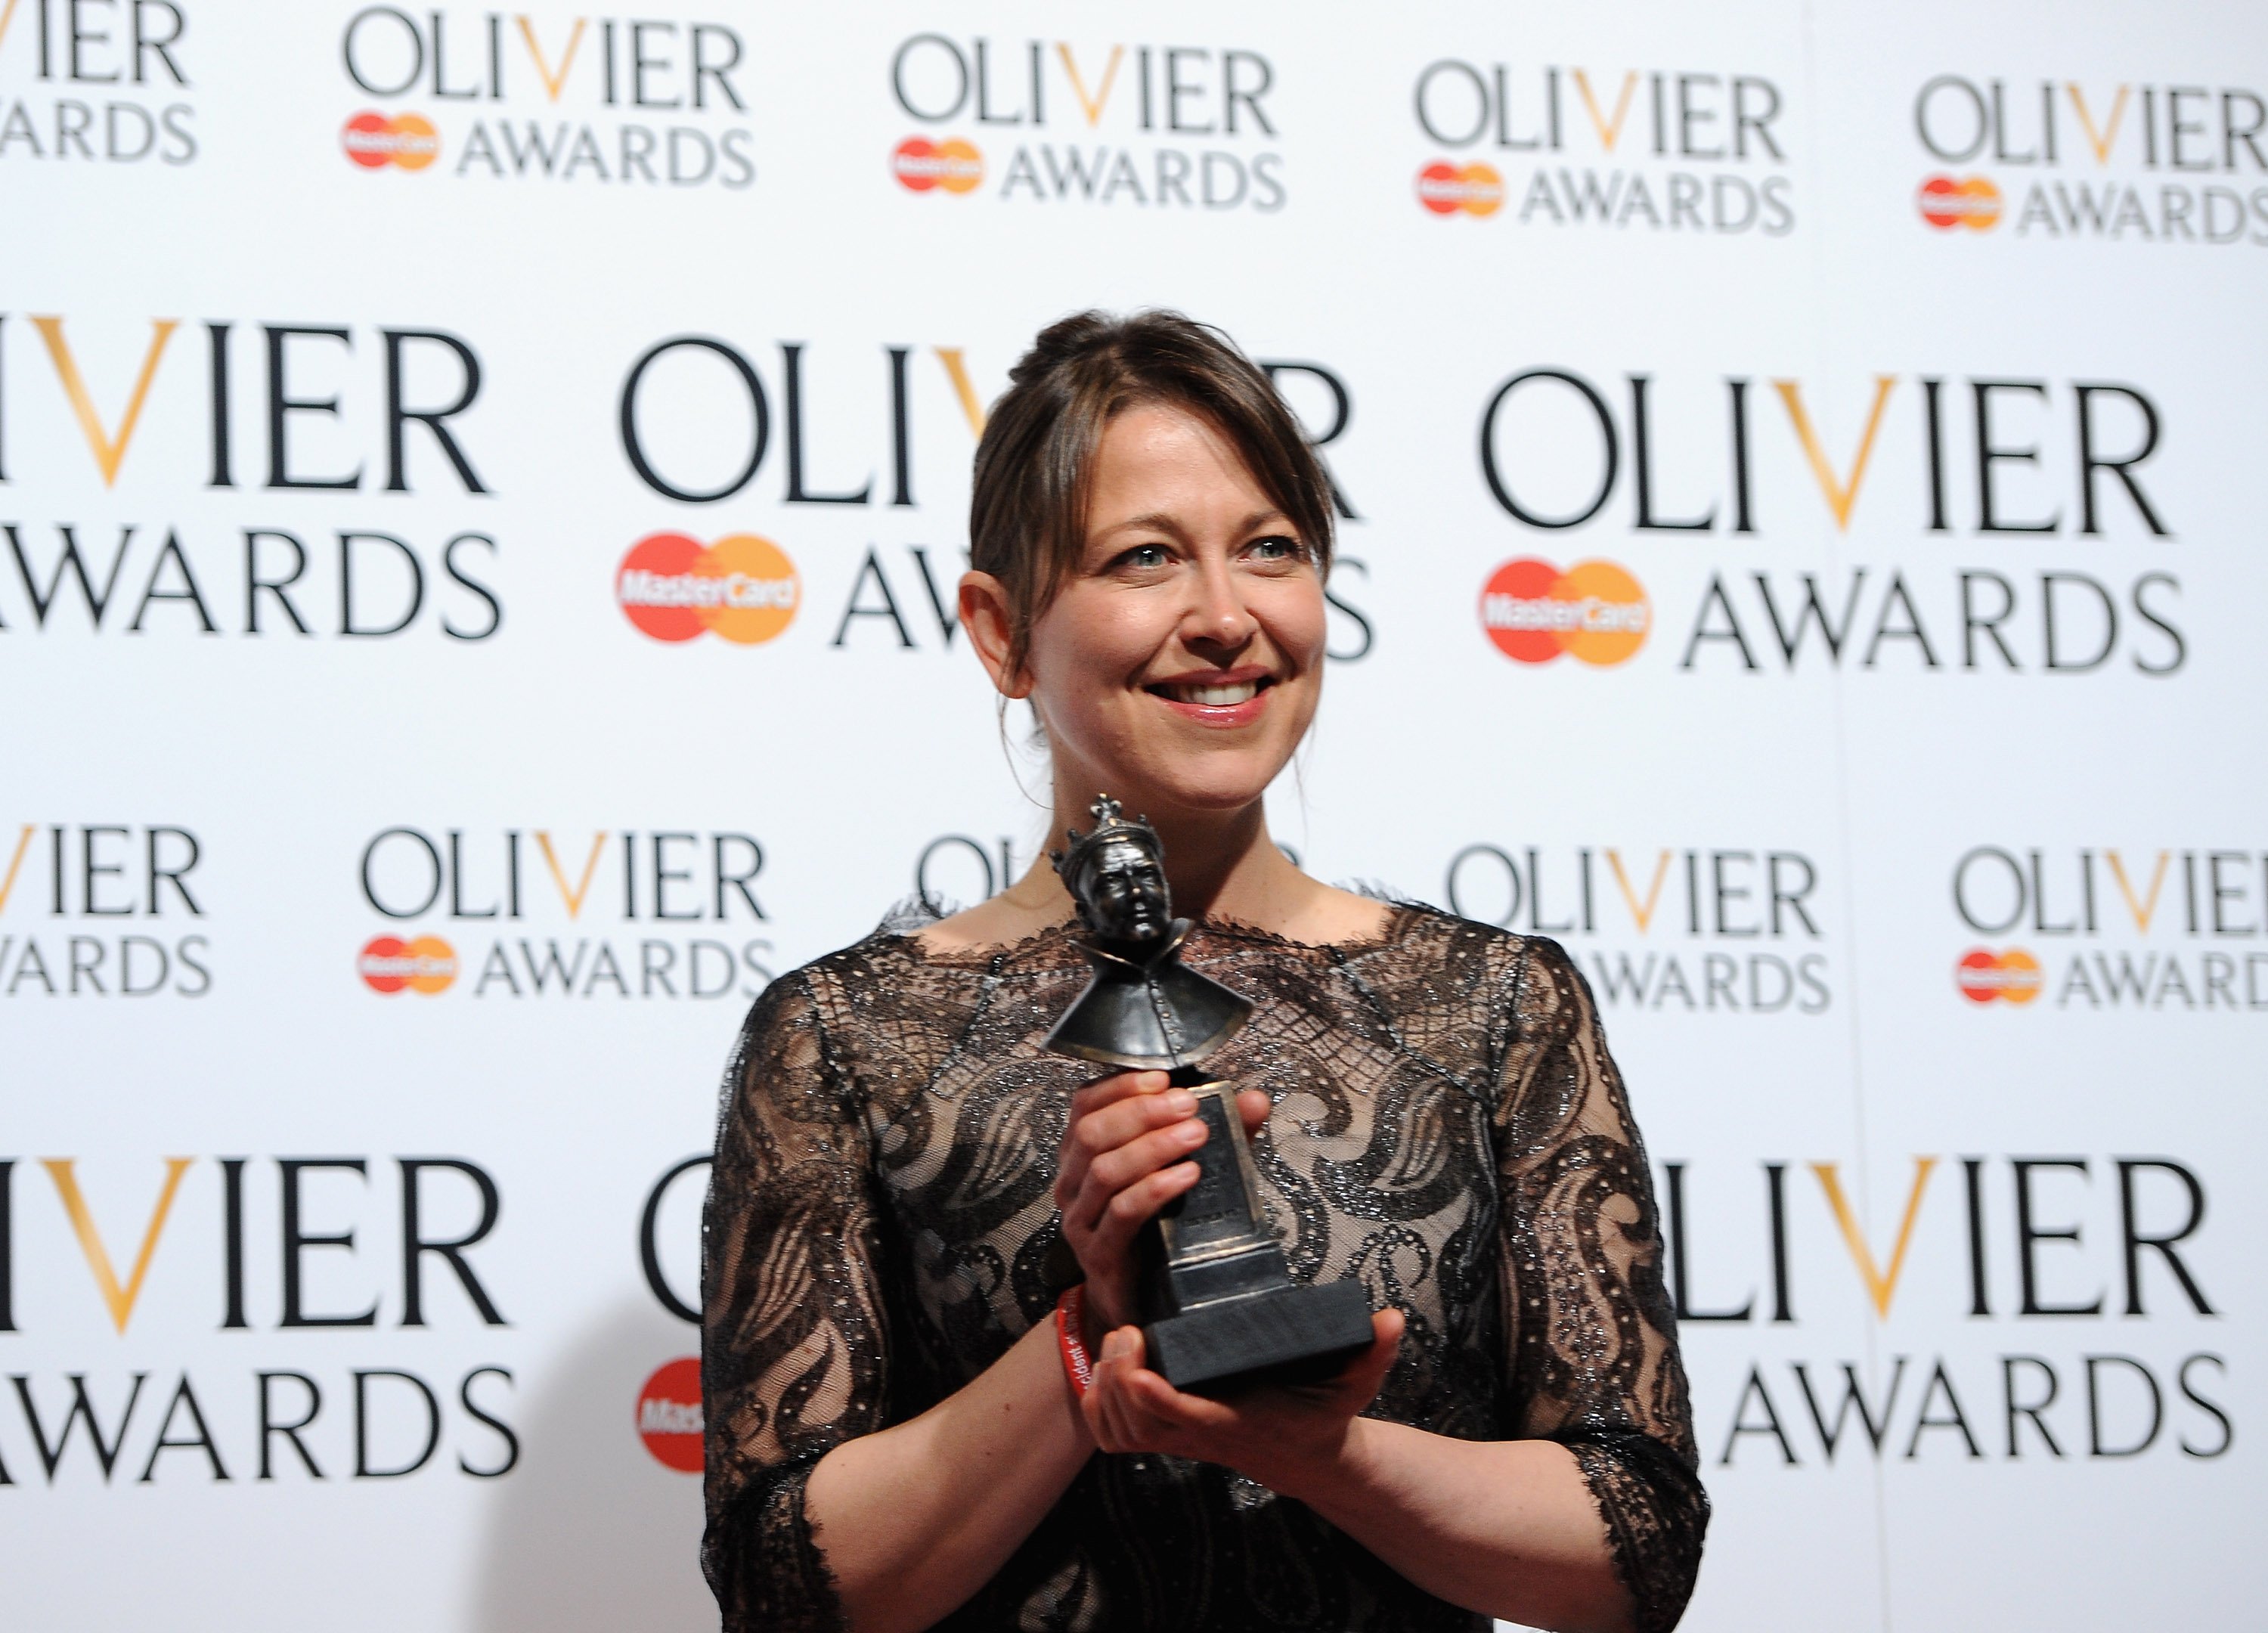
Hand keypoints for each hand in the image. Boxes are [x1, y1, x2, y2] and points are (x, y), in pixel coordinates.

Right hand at [1054, 1071, 1269, 1332]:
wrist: (1142, 1296)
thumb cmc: (1159, 1225)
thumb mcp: (1188, 1167)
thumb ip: (1221, 1133)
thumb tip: (1255, 1100)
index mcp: (1083, 1152)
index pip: (1086, 1104)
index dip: (1120, 1086)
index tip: (1163, 1078)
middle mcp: (1072, 1181)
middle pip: (1092, 1132)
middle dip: (1142, 1112)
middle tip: (1189, 1107)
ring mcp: (1080, 1218)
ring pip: (1104, 1170)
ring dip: (1152, 1146)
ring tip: (1196, 1136)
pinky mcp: (1098, 1252)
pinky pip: (1121, 1213)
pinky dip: (1155, 1188)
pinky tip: (1186, 1176)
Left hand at [1082, 1308, 1407, 1497]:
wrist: (1311, 1460)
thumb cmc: (1326, 1416)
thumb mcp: (1355, 1385)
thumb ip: (1373, 1352)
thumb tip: (1389, 1319)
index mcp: (1236, 1421)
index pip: (1183, 1414)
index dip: (1152, 1390)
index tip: (1137, 1347)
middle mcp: (1201, 1435)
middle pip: (1137, 1424)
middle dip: (1120, 1378)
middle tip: (1127, 1330)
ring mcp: (1180, 1439)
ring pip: (1119, 1433)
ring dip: (1106, 1391)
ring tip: (1116, 1342)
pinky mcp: (1169, 1435)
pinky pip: (1114, 1438)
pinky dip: (1099, 1408)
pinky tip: (1105, 1370)